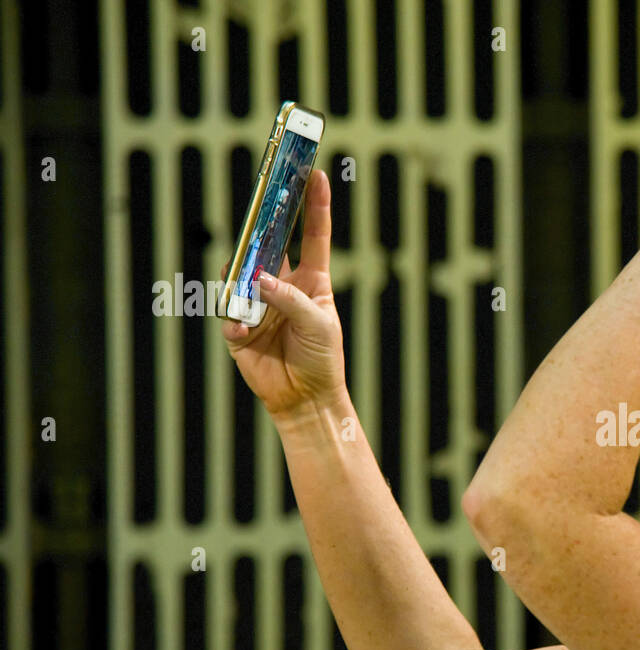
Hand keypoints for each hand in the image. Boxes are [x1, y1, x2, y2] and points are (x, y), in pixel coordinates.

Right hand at [221, 169, 347, 425]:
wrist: (305, 399)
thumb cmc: (323, 358)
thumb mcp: (319, 325)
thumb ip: (291, 300)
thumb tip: (260, 279)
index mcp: (312, 280)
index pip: (313, 235)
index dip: (315, 205)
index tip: (318, 174)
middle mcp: (283, 286)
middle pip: (268, 245)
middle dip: (262, 222)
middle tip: (258, 198)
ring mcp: (259, 304)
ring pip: (240, 276)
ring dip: (242, 279)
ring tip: (248, 286)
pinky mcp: (240, 328)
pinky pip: (229, 315)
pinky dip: (235, 321)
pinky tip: (245, 331)